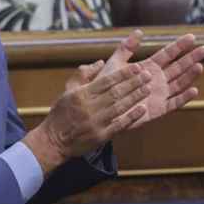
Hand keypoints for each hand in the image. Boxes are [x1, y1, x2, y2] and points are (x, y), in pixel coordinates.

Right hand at [24, 60, 152, 174]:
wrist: (54, 140)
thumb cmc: (62, 113)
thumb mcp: (68, 90)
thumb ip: (83, 74)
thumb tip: (101, 62)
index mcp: (81, 94)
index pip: (106, 81)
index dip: (123, 73)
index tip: (137, 67)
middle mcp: (89, 107)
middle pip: (116, 93)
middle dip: (134, 83)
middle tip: (148, 75)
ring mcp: (96, 122)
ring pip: (119, 107)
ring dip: (135, 97)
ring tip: (148, 88)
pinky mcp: (100, 136)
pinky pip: (119, 125)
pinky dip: (131, 117)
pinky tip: (142, 109)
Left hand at [99, 30, 203, 128]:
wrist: (103, 110)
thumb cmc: (107, 87)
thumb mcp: (115, 64)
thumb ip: (126, 48)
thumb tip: (139, 31)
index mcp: (149, 67)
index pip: (168, 54)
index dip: (180, 45)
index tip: (192, 37)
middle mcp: (158, 80)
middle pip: (179, 67)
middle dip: (192, 58)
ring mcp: (160, 94)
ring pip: (179, 83)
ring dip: (190, 76)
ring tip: (199, 66)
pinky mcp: (159, 109)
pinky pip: (174, 103)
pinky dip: (184, 98)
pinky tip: (194, 90)